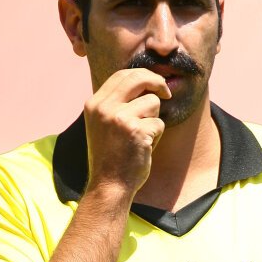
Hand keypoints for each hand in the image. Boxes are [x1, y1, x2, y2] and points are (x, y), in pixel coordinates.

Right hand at [84, 68, 171, 196]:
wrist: (109, 186)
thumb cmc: (111, 158)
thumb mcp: (104, 125)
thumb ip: (116, 104)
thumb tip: (142, 82)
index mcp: (94, 104)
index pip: (121, 75)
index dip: (143, 76)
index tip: (155, 84)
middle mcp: (104, 107)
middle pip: (138, 78)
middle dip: (157, 82)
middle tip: (167, 93)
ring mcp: (119, 117)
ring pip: (152, 102)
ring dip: (154, 120)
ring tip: (142, 138)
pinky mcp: (135, 130)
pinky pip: (158, 124)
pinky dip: (156, 137)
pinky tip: (144, 149)